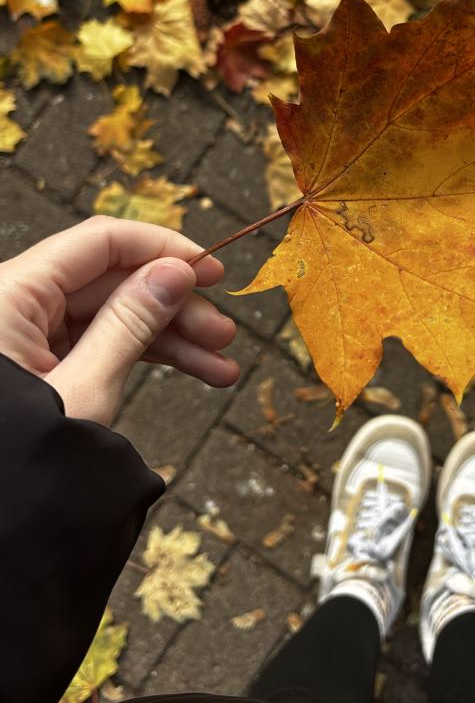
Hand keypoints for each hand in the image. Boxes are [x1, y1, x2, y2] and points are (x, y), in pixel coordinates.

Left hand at [0, 215, 239, 427]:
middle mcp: (18, 304)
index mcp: (11, 293)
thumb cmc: (17, 460)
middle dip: (176, 307)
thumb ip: (131, 323)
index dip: (162, 249)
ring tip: (221, 366)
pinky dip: (146, 356)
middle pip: (113, 281)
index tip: (210, 270)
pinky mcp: (39, 360)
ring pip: (114, 315)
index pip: (100, 242)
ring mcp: (28, 333)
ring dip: (171, 338)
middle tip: (224, 334)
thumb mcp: (84, 389)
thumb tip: (175, 273)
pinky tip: (196, 371)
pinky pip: (101, 341)